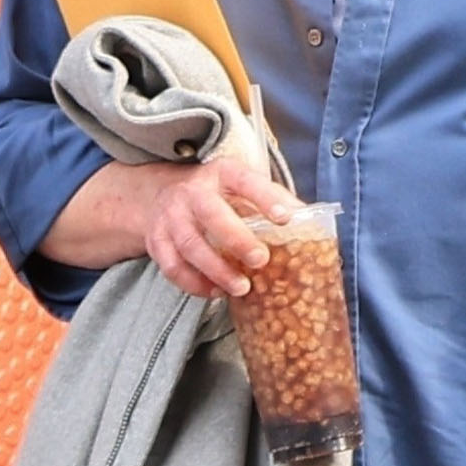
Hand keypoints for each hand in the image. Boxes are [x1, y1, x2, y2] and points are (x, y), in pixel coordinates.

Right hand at [145, 156, 304, 298]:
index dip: (265, 198)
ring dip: (216, 270)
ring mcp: (171, 216)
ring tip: (242, 288)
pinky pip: (172, 266)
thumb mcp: (240, 185)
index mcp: (222, 173)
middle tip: (261, 260)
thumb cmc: (215, 193)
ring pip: (191, 245)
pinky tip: (215, 292)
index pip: (246, 181)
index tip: (285, 218)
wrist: (159, 194)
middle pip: (212, 215)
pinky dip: (193, 283)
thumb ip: (272, 198)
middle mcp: (193, 192)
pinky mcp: (156, 240)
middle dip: (237, 239)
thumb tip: (309, 219)